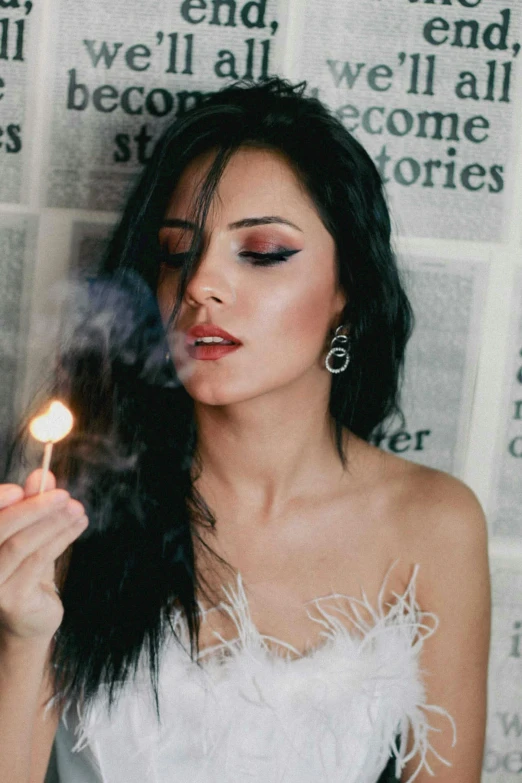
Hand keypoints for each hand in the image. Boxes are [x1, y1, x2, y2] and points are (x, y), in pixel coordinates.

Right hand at [0, 470, 87, 642]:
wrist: (30, 620)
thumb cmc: (27, 571)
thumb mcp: (31, 534)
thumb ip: (32, 505)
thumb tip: (43, 474)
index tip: (22, 487)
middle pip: (0, 527)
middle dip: (34, 507)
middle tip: (64, 495)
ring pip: (21, 544)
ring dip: (54, 522)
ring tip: (77, 509)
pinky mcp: (10, 599)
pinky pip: (37, 561)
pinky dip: (61, 538)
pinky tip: (78, 526)